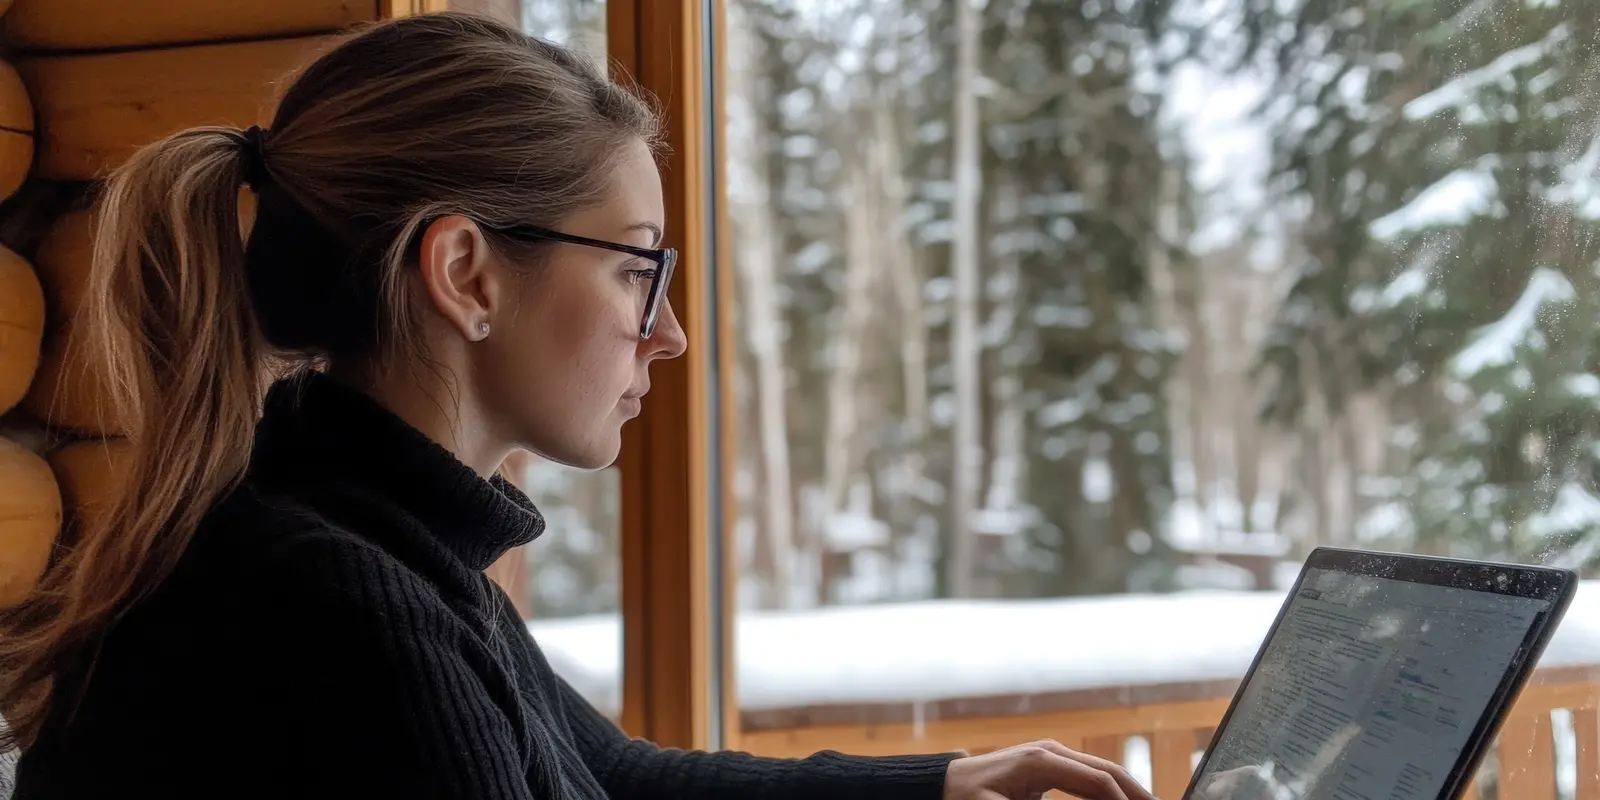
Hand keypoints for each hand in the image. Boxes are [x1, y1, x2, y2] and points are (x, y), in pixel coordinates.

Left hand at [943, 739, 1159, 799]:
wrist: (942, 784)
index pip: (1099, 780)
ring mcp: (1051, 756)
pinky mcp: (1048, 766)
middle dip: (1136, 794)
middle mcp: (1051, 752)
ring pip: (1101, 773)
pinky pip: (1087, 779)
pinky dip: (1107, 792)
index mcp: (1042, 760)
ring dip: (1126, 792)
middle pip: (1108, 771)